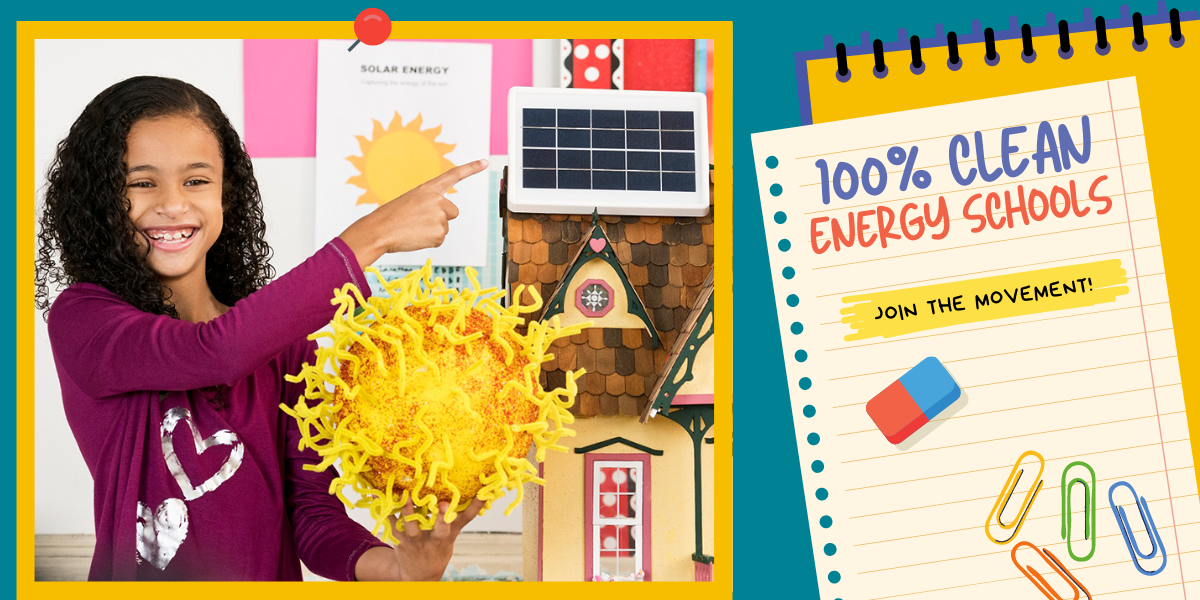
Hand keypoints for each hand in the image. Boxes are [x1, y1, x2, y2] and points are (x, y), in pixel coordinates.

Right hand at [338, 159, 487, 268]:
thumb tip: (441, 220)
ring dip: (432, 230)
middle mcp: (438, 200)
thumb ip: (429, 205)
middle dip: (441, 218)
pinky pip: (440, 239)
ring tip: (414, 228)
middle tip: (419, 221)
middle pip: (453, 212)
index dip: (471, 168)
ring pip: (445, 226)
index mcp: (428, 188)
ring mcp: (440, 216)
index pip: (453, 175)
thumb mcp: (411, 202)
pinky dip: (429, 241)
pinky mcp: (440, 233)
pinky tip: (416, 236)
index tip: (485, 162)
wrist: (379, 231)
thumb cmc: (391, 217)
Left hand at [387, 498, 485, 580]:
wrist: (418, 575)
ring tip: (406, 497)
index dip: (475, 507)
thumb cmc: (438, 548)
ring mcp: (416, 540)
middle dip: (442, 517)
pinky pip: (390, 523)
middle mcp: (434, 539)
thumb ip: (456, 517)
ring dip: (408, 511)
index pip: (465, 520)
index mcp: (449, 535)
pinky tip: (377, 497)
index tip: (483, 495)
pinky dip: (384, 510)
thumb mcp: (451, 536)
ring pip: (412, 526)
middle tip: (442, 503)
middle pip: (440, 528)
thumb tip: (479, 491)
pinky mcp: (400, 540)